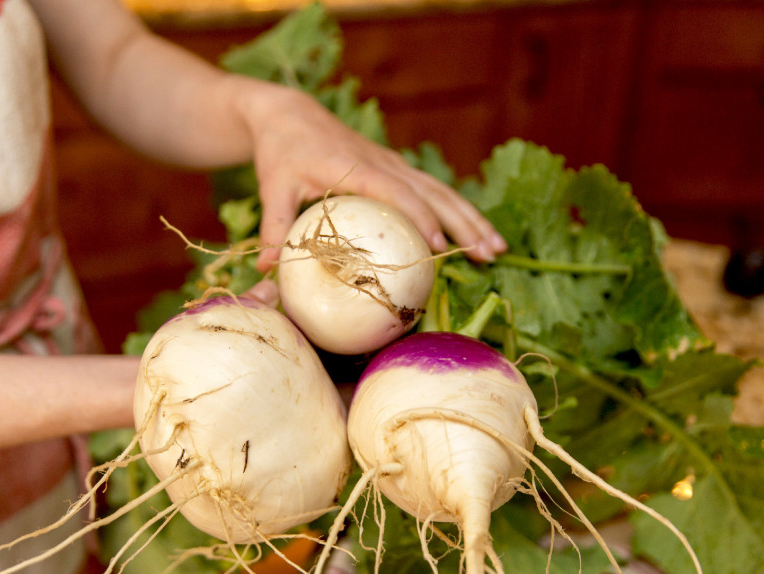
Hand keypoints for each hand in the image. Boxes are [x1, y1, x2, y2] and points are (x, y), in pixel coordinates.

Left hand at [239, 81, 506, 271]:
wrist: (290, 116)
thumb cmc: (281, 153)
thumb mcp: (273, 188)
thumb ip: (274, 227)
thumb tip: (268, 268)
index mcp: (357, 167)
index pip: (396, 193)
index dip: (419, 218)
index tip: (437, 246)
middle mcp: (384, 164)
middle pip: (434, 194)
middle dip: (463, 223)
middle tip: (488, 254)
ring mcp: (394, 166)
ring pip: (442, 192)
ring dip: (471, 219)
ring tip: (496, 250)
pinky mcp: (396, 170)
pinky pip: (434, 192)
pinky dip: (457, 213)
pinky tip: (475, 235)